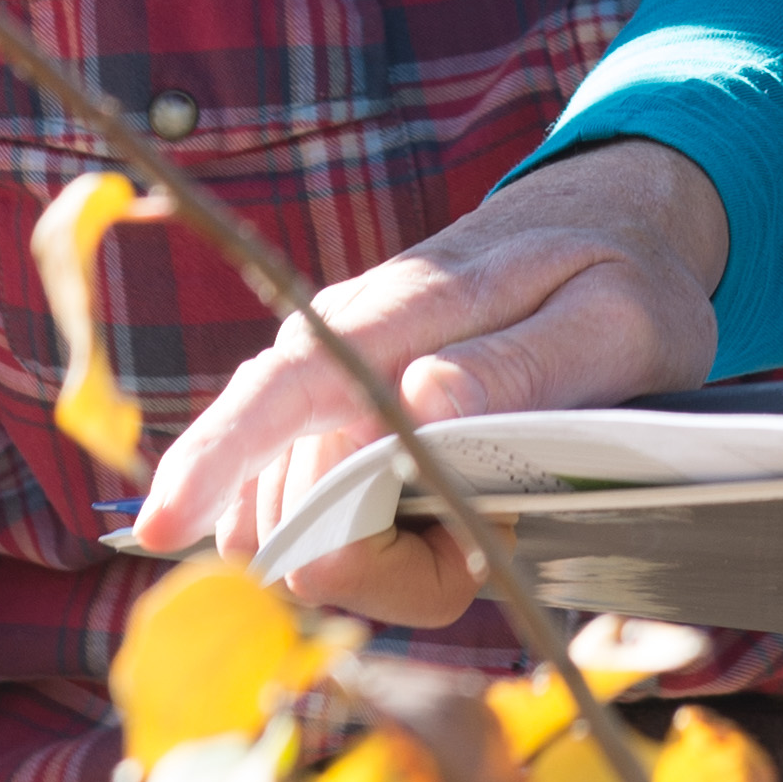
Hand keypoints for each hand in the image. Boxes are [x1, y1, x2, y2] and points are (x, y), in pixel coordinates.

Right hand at [133, 139, 729, 622]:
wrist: (604, 228)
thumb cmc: (619, 280)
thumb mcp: (617, 321)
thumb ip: (525, 366)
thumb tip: (423, 397)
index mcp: (400, 312)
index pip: (283, 391)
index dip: (218, 462)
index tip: (163, 526)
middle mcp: (336, 343)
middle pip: (289, 503)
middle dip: (382, 553)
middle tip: (498, 515)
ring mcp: (326, 380)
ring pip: (290, 524)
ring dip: (381, 552)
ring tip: (482, 501)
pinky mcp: (332, 416)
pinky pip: (312, 519)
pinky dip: (375, 545)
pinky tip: (443, 508)